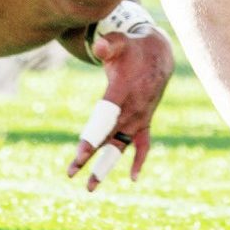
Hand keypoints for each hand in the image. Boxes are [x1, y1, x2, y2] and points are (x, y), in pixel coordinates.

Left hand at [66, 29, 173, 190]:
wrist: (158, 54)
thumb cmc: (131, 49)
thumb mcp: (120, 43)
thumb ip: (108, 46)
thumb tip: (98, 46)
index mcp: (123, 92)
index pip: (105, 119)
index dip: (93, 136)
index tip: (80, 154)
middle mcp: (132, 109)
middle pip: (108, 137)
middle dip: (90, 155)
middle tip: (72, 172)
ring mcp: (139, 117)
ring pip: (121, 146)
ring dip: (106, 166)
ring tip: (89, 186)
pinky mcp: (145, 121)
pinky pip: (144, 145)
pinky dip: (139, 160)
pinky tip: (133, 178)